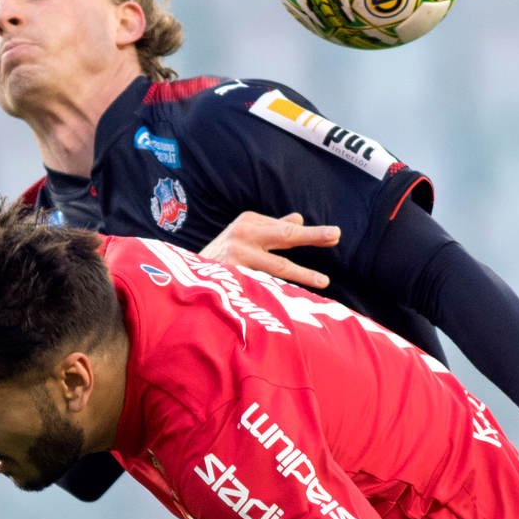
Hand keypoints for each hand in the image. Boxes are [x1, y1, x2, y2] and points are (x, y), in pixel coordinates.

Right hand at [200, 211, 339, 288]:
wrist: (184, 277)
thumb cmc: (221, 256)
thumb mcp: (243, 235)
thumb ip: (271, 228)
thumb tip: (299, 220)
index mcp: (247, 222)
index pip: (284, 229)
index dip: (310, 234)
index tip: (333, 236)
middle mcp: (242, 236)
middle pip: (283, 237)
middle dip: (311, 236)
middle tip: (335, 235)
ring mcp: (236, 258)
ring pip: (276, 266)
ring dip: (302, 273)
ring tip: (323, 280)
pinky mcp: (231, 279)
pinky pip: (262, 286)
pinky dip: (279, 292)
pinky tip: (294, 299)